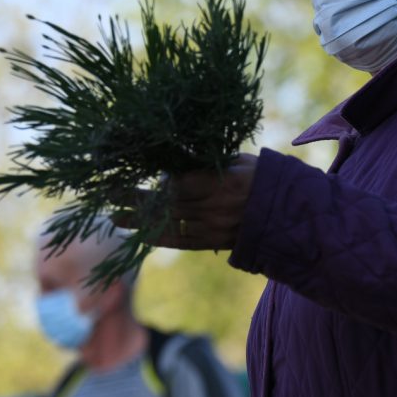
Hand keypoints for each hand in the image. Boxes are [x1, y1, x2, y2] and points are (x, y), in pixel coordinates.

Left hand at [114, 153, 258, 250]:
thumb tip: (175, 154)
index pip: (183, 182)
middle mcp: (217, 208)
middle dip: (138, 199)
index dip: (159, 179)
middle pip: (169, 204)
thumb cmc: (262, 178)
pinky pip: (180, 241)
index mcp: (226, 183)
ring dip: (139, 221)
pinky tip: (138, 234)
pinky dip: (158, 237)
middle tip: (110, 193)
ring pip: (170, 224)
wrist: (287, 214)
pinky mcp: (213, 242)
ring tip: (114, 216)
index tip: (140, 170)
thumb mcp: (240, 161)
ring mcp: (214, 228)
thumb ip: (209, 161)